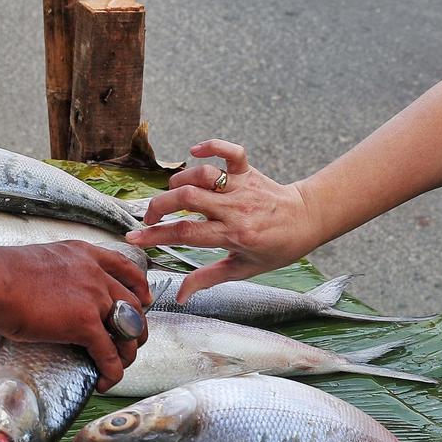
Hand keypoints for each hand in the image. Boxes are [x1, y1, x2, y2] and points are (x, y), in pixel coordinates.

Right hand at [0, 241, 150, 391]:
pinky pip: (109, 352)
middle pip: (133, 302)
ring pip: (128, 328)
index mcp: (84, 255)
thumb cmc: (3, 274)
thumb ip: (58, 274)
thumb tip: (49, 293)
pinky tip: (106, 381)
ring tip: (119, 366)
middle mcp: (96, 274)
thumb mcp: (42, 262)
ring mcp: (94, 298)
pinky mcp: (85, 324)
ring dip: (128, 351)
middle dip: (138, 325)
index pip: (125, 267)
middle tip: (133, 341)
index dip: (139, 287)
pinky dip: (112, 370)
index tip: (143, 299)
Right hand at [124, 139, 322, 301]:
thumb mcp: (242, 269)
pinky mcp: (248, 170)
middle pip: (187, 199)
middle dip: (159, 206)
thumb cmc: (275, 248)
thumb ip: (208, 278)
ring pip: (202, 174)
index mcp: (233, 236)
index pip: (186, 234)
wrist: (307, 221)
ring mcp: (241, 187)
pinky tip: (195, 150)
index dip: (155, 236)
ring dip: (179, 180)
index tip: (133, 239)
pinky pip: (230, 151)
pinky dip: (211, 146)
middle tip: (149, 217)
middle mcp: (235, 209)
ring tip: (172, 194)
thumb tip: (180, 296)